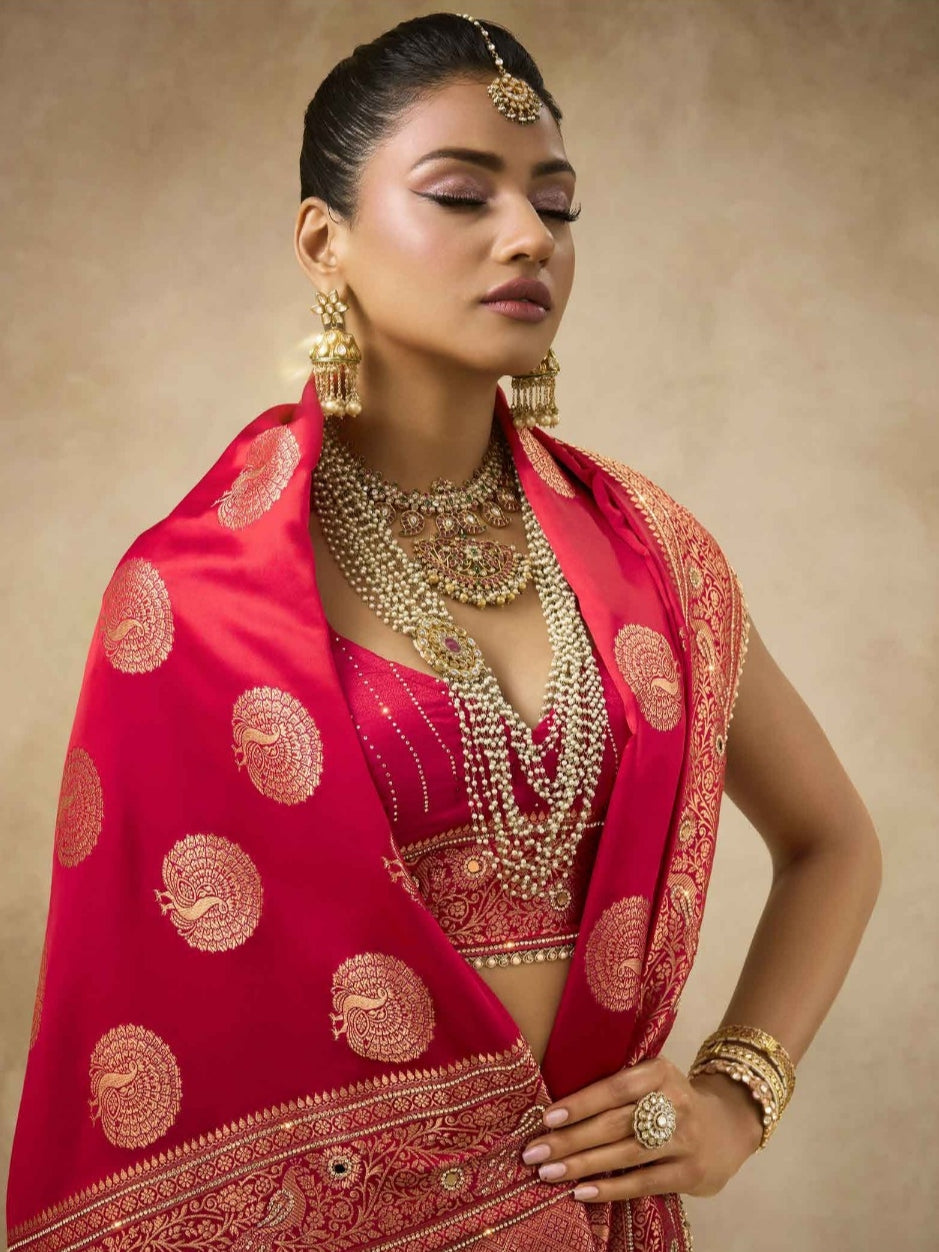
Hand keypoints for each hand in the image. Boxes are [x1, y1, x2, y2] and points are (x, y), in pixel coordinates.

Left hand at [520, 1054, 763, 1201]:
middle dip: (570, 1139)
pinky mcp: (690, 1172)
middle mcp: (675, 1102)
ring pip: (625, 1154)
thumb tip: (557, 1109)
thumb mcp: (652, 1080)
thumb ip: (617, 1088)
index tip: (546, 1118)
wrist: (728, 1127)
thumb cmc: (670, 1101)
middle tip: (534, 1152)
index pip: (614, 1087)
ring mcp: (685, 1139)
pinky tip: (582, 1192)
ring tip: (549, 1173)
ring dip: (583, 1165)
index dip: (580, 1103)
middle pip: (615, 1123)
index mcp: (660, 1071)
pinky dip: (611, 1188)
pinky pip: (643, 1182)